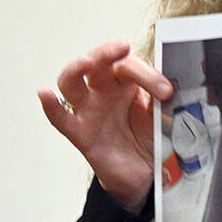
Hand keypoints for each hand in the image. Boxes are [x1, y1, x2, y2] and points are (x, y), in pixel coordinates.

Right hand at [38, 40, 172, 213]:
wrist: (147, 173)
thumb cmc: (152, 138)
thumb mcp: (164, 116)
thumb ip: (165, 102)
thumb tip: (176, 88)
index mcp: (126, 82)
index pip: (130, 66)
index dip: (148, 75)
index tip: (166, 91)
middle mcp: (104, 90)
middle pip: (97, 62)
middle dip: (107, 52)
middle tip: (123, 47)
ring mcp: (89, 110)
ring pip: (71, 82)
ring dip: (76, 68)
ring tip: (86, 62)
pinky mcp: (80, 133)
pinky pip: (61, 118)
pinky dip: (51, 106)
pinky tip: (45, 94)